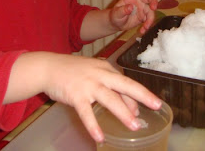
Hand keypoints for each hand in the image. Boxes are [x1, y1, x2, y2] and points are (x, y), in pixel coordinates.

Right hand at [41, 53, 161, 142]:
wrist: (48, 67)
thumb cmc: (72, 71)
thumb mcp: (93, 73)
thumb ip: (109, 85)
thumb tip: (128, 106)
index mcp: (105, 68)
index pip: (126, 82)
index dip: (138, 95)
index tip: (146, 106)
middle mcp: (99, 74)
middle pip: (125, 85)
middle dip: (142, 95)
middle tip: (156, 105)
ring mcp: (88, 84)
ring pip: (110, 99)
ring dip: (123, 113)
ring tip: (134, 126)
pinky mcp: (75, 95)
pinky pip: (87, 113)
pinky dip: (93, 125)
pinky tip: (99, 137)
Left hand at [110, 0, 157, 33]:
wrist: (117, 23)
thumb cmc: (115, 15)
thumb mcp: (116, 13)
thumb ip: (123, 10)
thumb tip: (130, 7)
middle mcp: (138, 1)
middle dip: (153, 1)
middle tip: (154, 7)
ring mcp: (142, 8)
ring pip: (151, 10)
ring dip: (150, 19)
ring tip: (145, 27)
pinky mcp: (144, 16)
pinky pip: (149, 19)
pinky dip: (147, 25)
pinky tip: (142, 30)